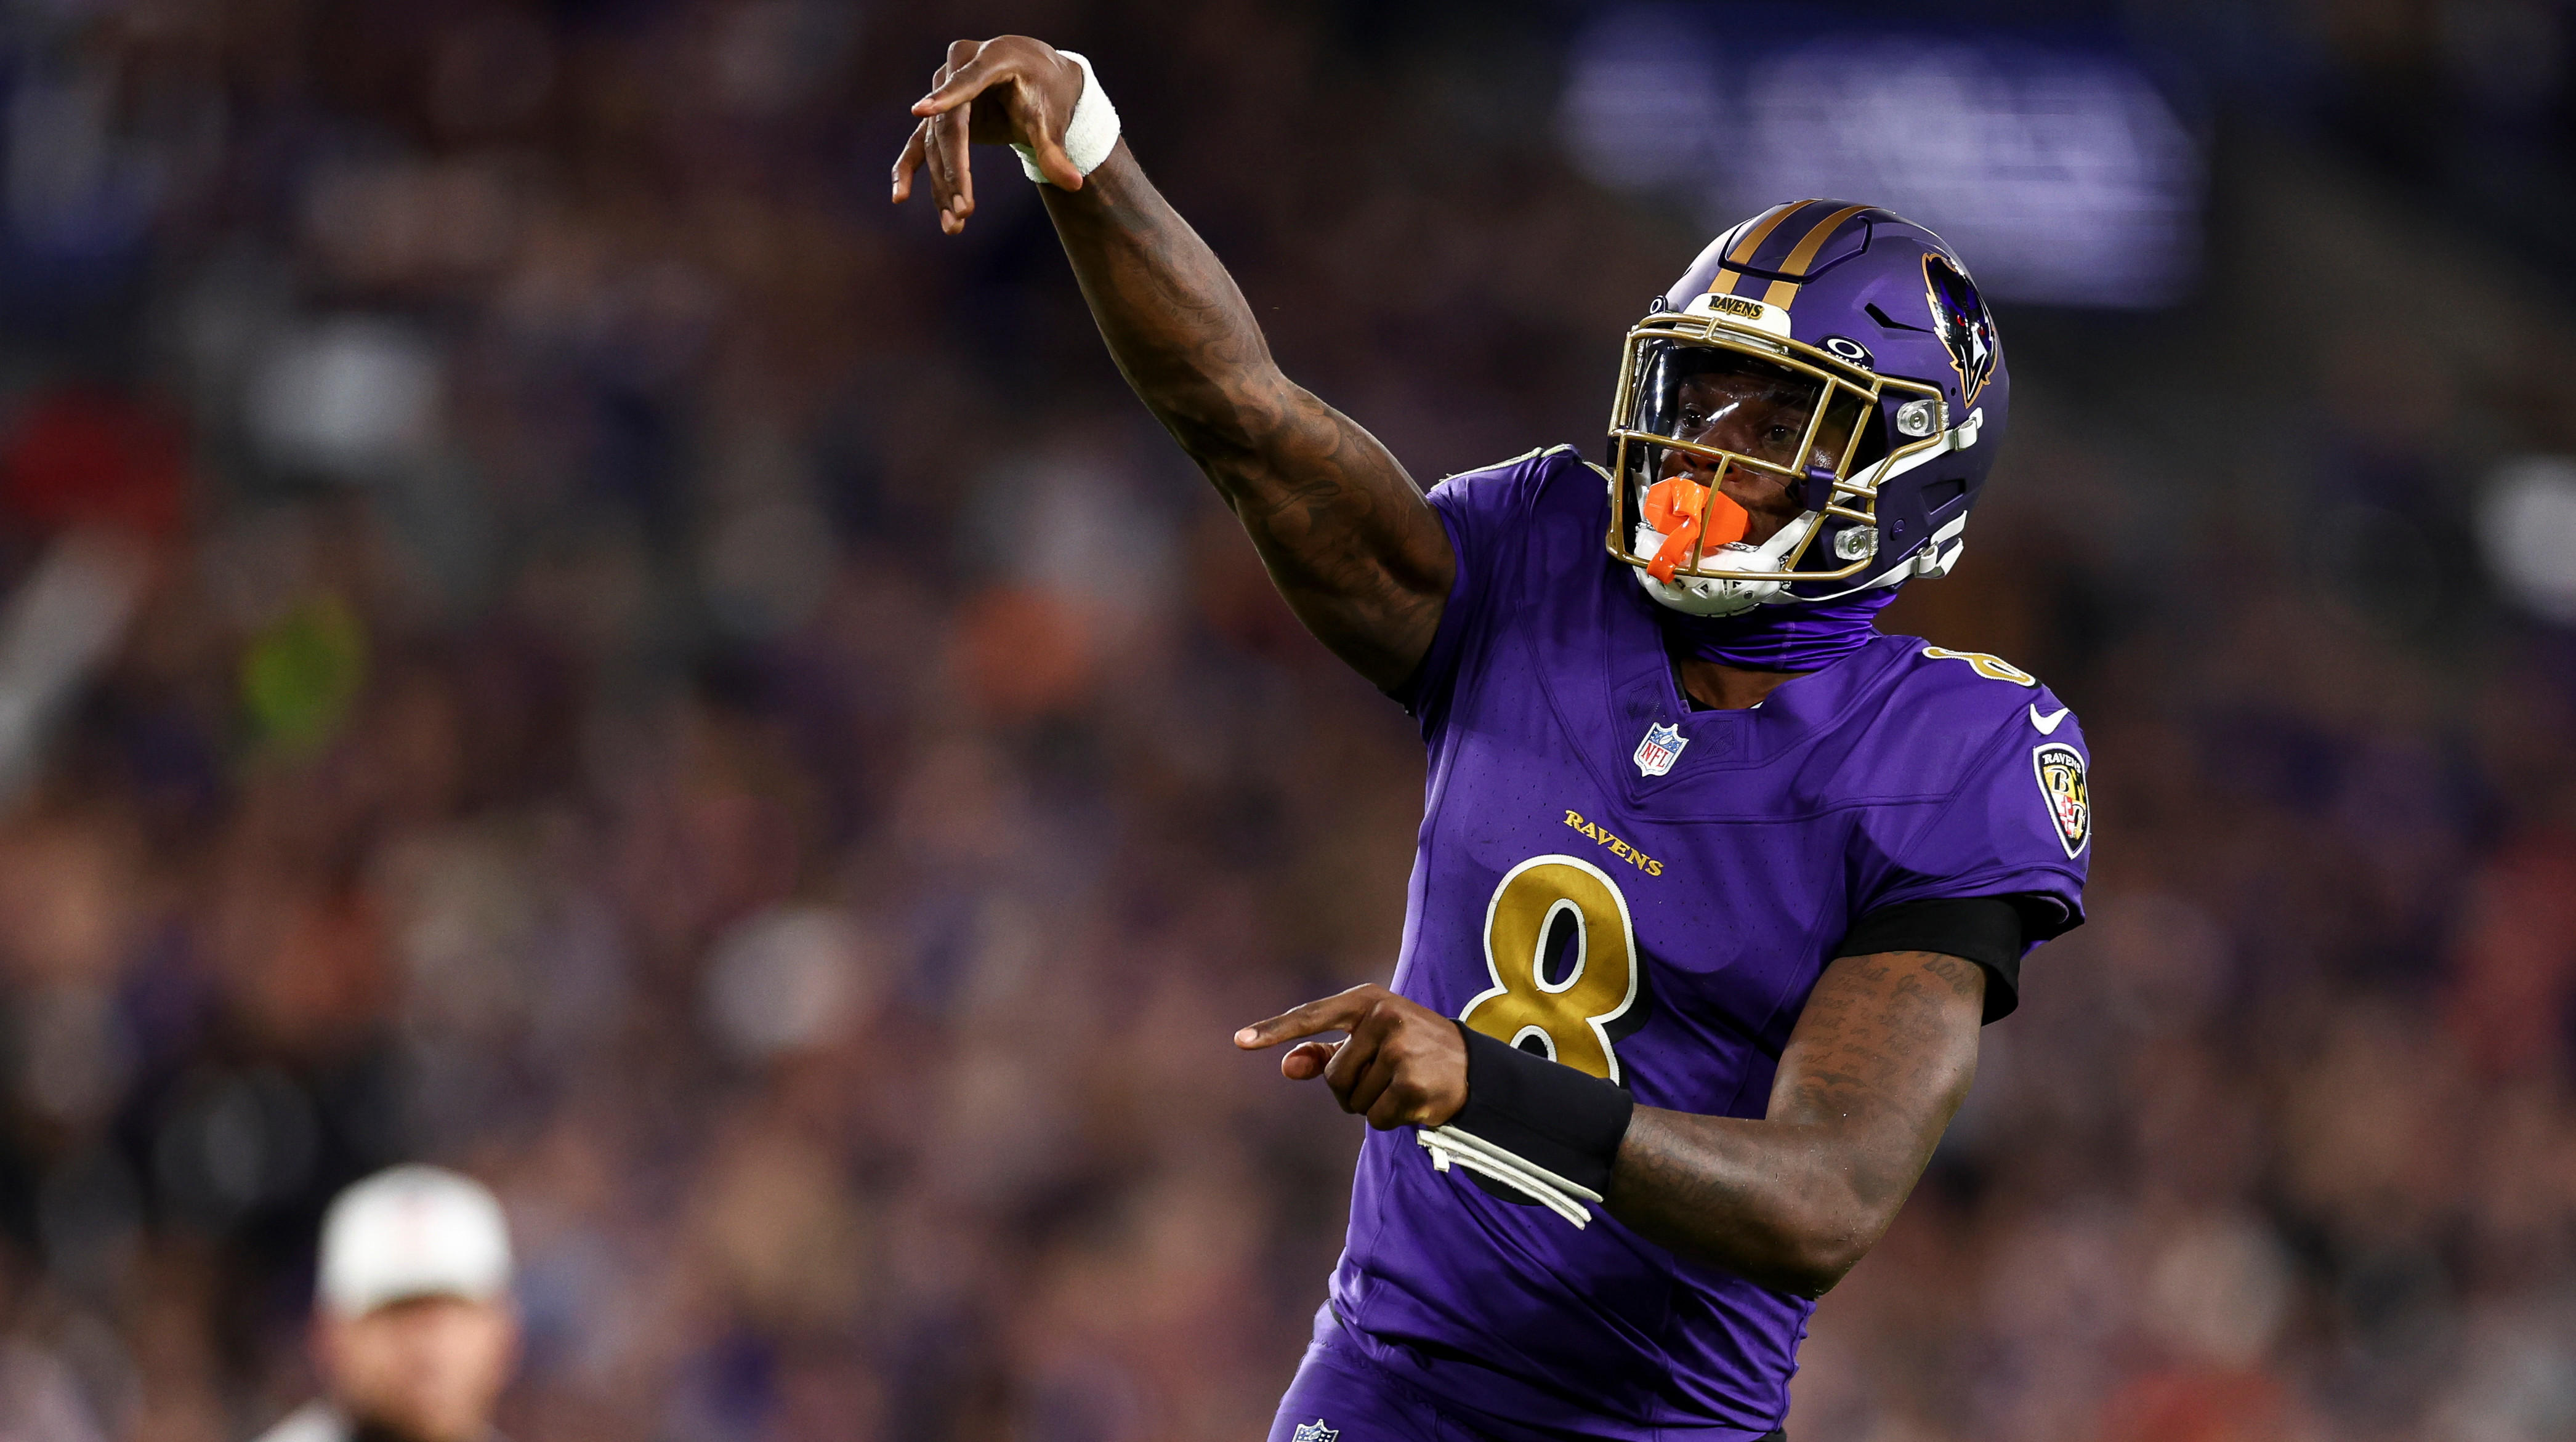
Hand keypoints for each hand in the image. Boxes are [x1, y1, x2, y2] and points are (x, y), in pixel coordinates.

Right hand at [891, 36, 1087, 233]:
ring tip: (955, 225)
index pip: (967, 82)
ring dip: (941, 185)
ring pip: (934, 142)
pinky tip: (898, 196)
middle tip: (965, 211)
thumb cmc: (1046, 91)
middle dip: (954, 171)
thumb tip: (1074, 185)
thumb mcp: (1052, 118)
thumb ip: (1054, 150)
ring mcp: (942, 88)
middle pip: (949, 124)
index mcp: (993, 57)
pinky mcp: (937, 114)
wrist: (1036, 76)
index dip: (946, 98)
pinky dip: (909, 171)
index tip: (922, 111)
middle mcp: (959, 67)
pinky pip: (919, 143)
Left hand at [1234, 984, 1468, 1128]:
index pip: (1311, 1016)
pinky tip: (1415, 1102)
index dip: (1274, 1030)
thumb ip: (1325, 1053)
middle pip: (1332, 1077)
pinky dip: (1391, 1120)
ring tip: (1404, 1085)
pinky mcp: (1411, 1083)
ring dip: (1373, 1105)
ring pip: (1353, 1101)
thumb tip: (1287, 1066)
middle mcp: (1383, 1018)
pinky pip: (1376, 1119)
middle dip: (1352, 1089)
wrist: (1475, 1068)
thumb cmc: (1412, 1052)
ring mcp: (1399, 1050)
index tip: (1239, 1040)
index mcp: (1367, 1000)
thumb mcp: (1370, 1041)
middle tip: (1386, 1078)